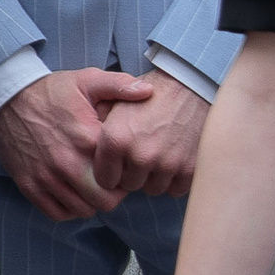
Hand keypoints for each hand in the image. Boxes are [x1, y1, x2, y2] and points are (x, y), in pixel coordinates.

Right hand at [0, 66, 155, 221]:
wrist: (7, 97)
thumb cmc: (51, 90)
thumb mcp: (87, 80)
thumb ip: (120, 86)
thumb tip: (148, 92)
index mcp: (88, 139)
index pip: (122, 177)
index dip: (128, 176)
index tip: (124, 167)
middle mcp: (67, 162)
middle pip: (105, 201)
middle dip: (113, 194)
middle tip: (110, 182)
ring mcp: (46, 177)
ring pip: (82, 210)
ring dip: (91, 202)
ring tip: (91, 186)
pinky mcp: (29, 185)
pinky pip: (57, 213)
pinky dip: (68, 209)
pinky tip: (72, 193)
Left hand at [90, 74, 209, 202]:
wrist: (193, 85)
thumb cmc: (151, 94)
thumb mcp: (116, 103)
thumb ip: (98, 129)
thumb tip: (81, 152)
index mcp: (116, 139)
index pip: (104, 179)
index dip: (110, 171)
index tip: (117, 163)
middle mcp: (140, 155)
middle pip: (129, 185)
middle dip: (132, 174)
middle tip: (140, 154)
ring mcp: (167, 164)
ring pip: (152, 189)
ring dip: (153, 177)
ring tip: (157, 154)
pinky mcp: (191, 170)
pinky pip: (175, 189)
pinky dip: (175, 179)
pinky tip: (174, 159)